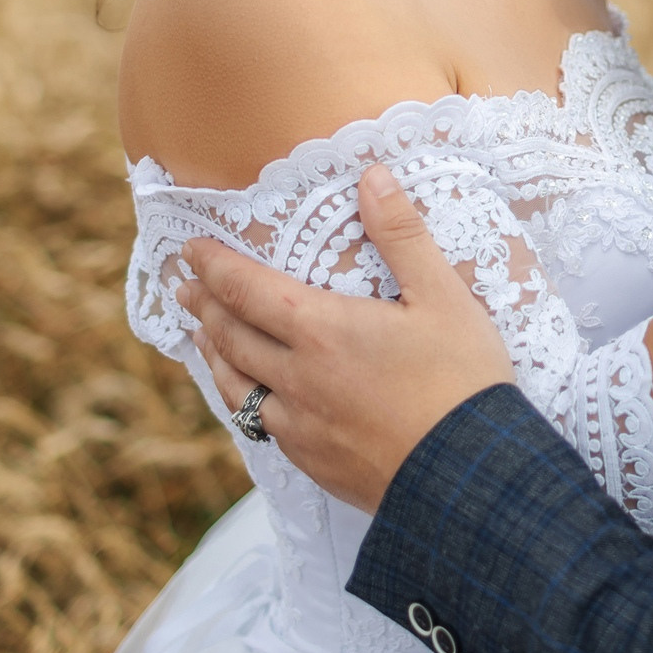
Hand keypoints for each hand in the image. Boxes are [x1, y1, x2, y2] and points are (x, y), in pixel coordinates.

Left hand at [176, 165, 514, 513]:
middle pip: (231, 336)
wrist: (466, 476)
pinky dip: (243, 399)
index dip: (214, 265)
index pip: (247, 289)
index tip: (192, 249)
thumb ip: (403, 235)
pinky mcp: (312, 461)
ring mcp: (299, 424)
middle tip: (186, 288)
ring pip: (235, 384)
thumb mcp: (444, 296)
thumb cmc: (462, 381)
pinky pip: (260, 423)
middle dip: (205, 306)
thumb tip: (372, 176)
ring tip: (202, 338)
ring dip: (214, 354)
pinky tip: (250, 398)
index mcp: (322, 329)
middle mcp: (297, 376)